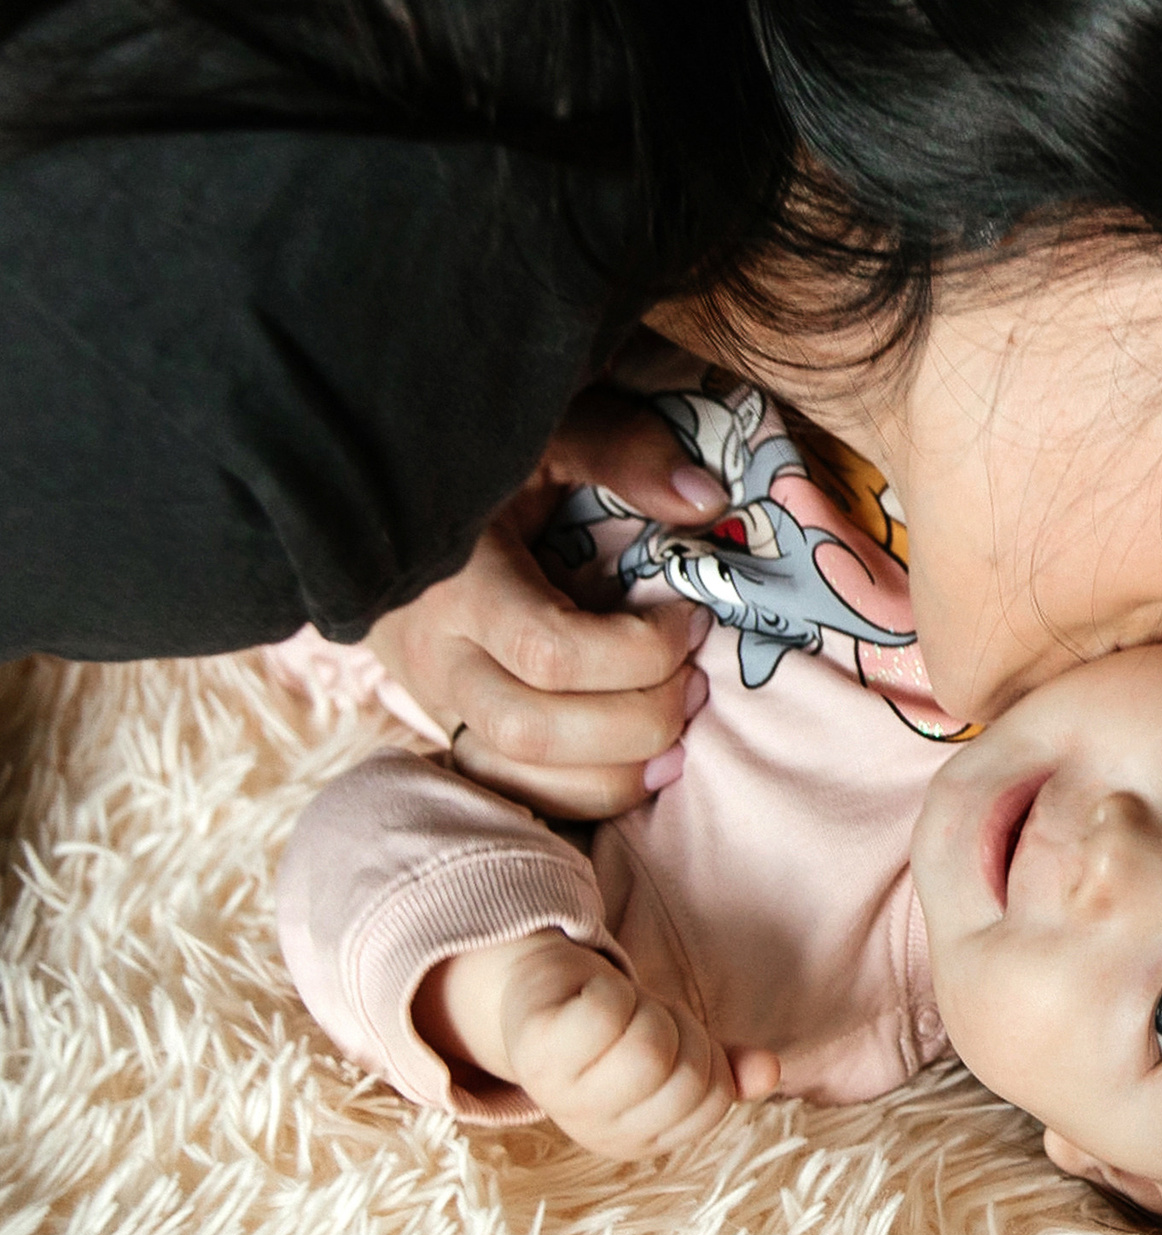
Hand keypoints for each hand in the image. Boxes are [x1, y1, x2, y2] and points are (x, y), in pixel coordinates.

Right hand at [365, 386, 726, 817]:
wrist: (382, 513)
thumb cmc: (486, 470)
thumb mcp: (546, 436)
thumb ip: (621, 452)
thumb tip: (705, 501)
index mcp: (457, 582)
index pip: (549, 652)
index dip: (639, 652)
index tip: (689, 618)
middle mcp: (435, 658)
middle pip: (534, 732)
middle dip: (638, 720)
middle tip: (695, 683)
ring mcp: (437, 706)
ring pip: (521, 783)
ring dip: (617, 777)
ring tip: (677, 737)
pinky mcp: (453, 734)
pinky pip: (513, 798)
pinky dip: (584, 798)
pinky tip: (637, 766)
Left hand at [421, 933, 781, 1159]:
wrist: (545, 995)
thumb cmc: (618, 1029)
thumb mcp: (679, 1051)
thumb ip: (726, 1068)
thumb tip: (769, 1072)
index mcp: (636, 1141)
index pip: (713, 1100)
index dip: (707, 1056)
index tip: (673, 1043)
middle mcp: (596, 1131)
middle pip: (684, 1077)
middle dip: (681, 1029)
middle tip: (646, 1021)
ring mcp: (562, 1093)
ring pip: (649, 1046)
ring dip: (647, 1009)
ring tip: (621, 1012)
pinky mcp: (536, 1048)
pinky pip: (607, 1012)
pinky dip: (612, 990)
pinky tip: (592, 997)